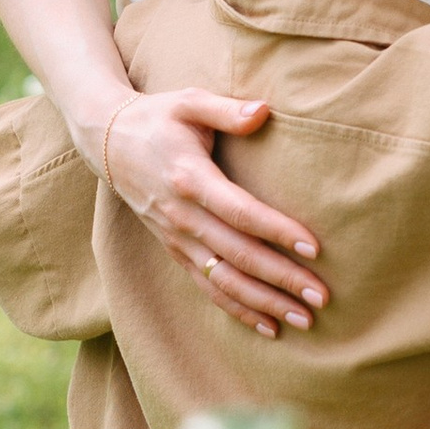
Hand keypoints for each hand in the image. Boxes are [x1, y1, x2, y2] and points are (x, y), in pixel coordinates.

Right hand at [87, 87, 325, 336]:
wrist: (108, 142)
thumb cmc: (158, 117)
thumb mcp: (190, 102)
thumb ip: (228, 110)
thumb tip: (264, 112)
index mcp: (190, 179)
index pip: (240, 212)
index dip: (276, 231)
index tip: (313, 247)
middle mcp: (183, 216)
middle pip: (238, 255)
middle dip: (281, 279)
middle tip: (322, 296)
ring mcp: (176, 238)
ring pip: (224, 281)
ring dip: (265, 304)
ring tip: (304, 319)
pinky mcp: (174, 250)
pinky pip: (208, 287)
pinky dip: (238, 310)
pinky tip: (269, 326)